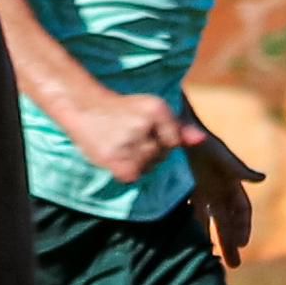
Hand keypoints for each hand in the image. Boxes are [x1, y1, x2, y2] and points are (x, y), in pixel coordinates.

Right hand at [53, 86, 196, 184]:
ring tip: (121, 145)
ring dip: (139, 161)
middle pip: (162, 154)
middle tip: (127, 135)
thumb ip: (179, 127)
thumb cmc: (122, 110)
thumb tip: (201, 140)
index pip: (174, 141)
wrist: (84, 108)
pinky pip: (134, 176)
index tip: (140, 130)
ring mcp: (128, 143)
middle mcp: (143, 123)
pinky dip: (128, 170)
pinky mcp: (115, 160)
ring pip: (149, 166)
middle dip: (149, 150)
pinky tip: (117, 157)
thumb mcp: (153, 111)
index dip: (159, 140)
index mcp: (156, 108)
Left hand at [183, 130, 264, 265]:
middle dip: (231, 242)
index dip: (243, 226)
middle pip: (227, 221)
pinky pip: (189, 214)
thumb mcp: (221, 155)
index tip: (242, 244)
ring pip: (208, 221)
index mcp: (230, 181)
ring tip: (213, 261)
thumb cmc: (201, 141)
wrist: (178, 129)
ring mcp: (200, 191)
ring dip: (211, 240)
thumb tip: (261, 178)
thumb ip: (238, 168)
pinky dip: (190, 229)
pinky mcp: (183, 191)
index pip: (241, 209)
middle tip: (234, 265)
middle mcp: (218, 189)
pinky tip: (188, 245)